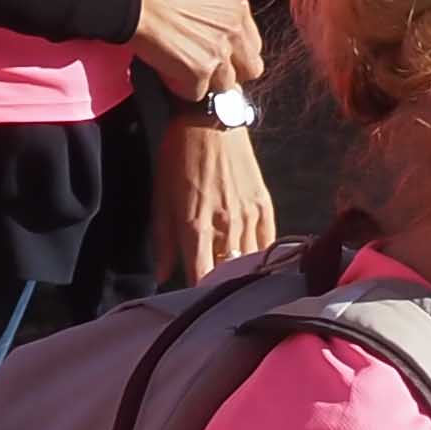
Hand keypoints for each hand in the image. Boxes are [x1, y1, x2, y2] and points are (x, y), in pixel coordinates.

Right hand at [131, 0, 266, 104]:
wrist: (137, 4)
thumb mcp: (205, 2)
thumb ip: (221, 25)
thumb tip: (225, 52)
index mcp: (238, 10)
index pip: (253, 48)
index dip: (235, 57)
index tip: (219, 59)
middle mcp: (235, 31)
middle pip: (249, 71)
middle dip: (229, 74)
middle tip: (205, 70)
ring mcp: (220, 52)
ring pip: (224, 86)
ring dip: (203, 82)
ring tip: (180, 66)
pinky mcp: (200, 71)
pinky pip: (197, 94)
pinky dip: (181, 87)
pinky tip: (168, 69)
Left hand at [151, 108, 276, 282]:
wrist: (211, 123)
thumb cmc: (178, 160)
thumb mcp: (161, 200)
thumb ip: (164, 241)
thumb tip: (163, 276)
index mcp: (196, 228)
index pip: (202, 278)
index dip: (200, 297)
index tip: (195, 306)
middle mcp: (226, 227)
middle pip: (229, 274)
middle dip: (222, 288)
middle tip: (216, 299)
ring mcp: (249, 217)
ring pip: (252, 262)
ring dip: (244, 276)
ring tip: (237, 287)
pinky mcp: (265, 205)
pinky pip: (269, 242)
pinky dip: (262, 257)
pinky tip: (257, 266)